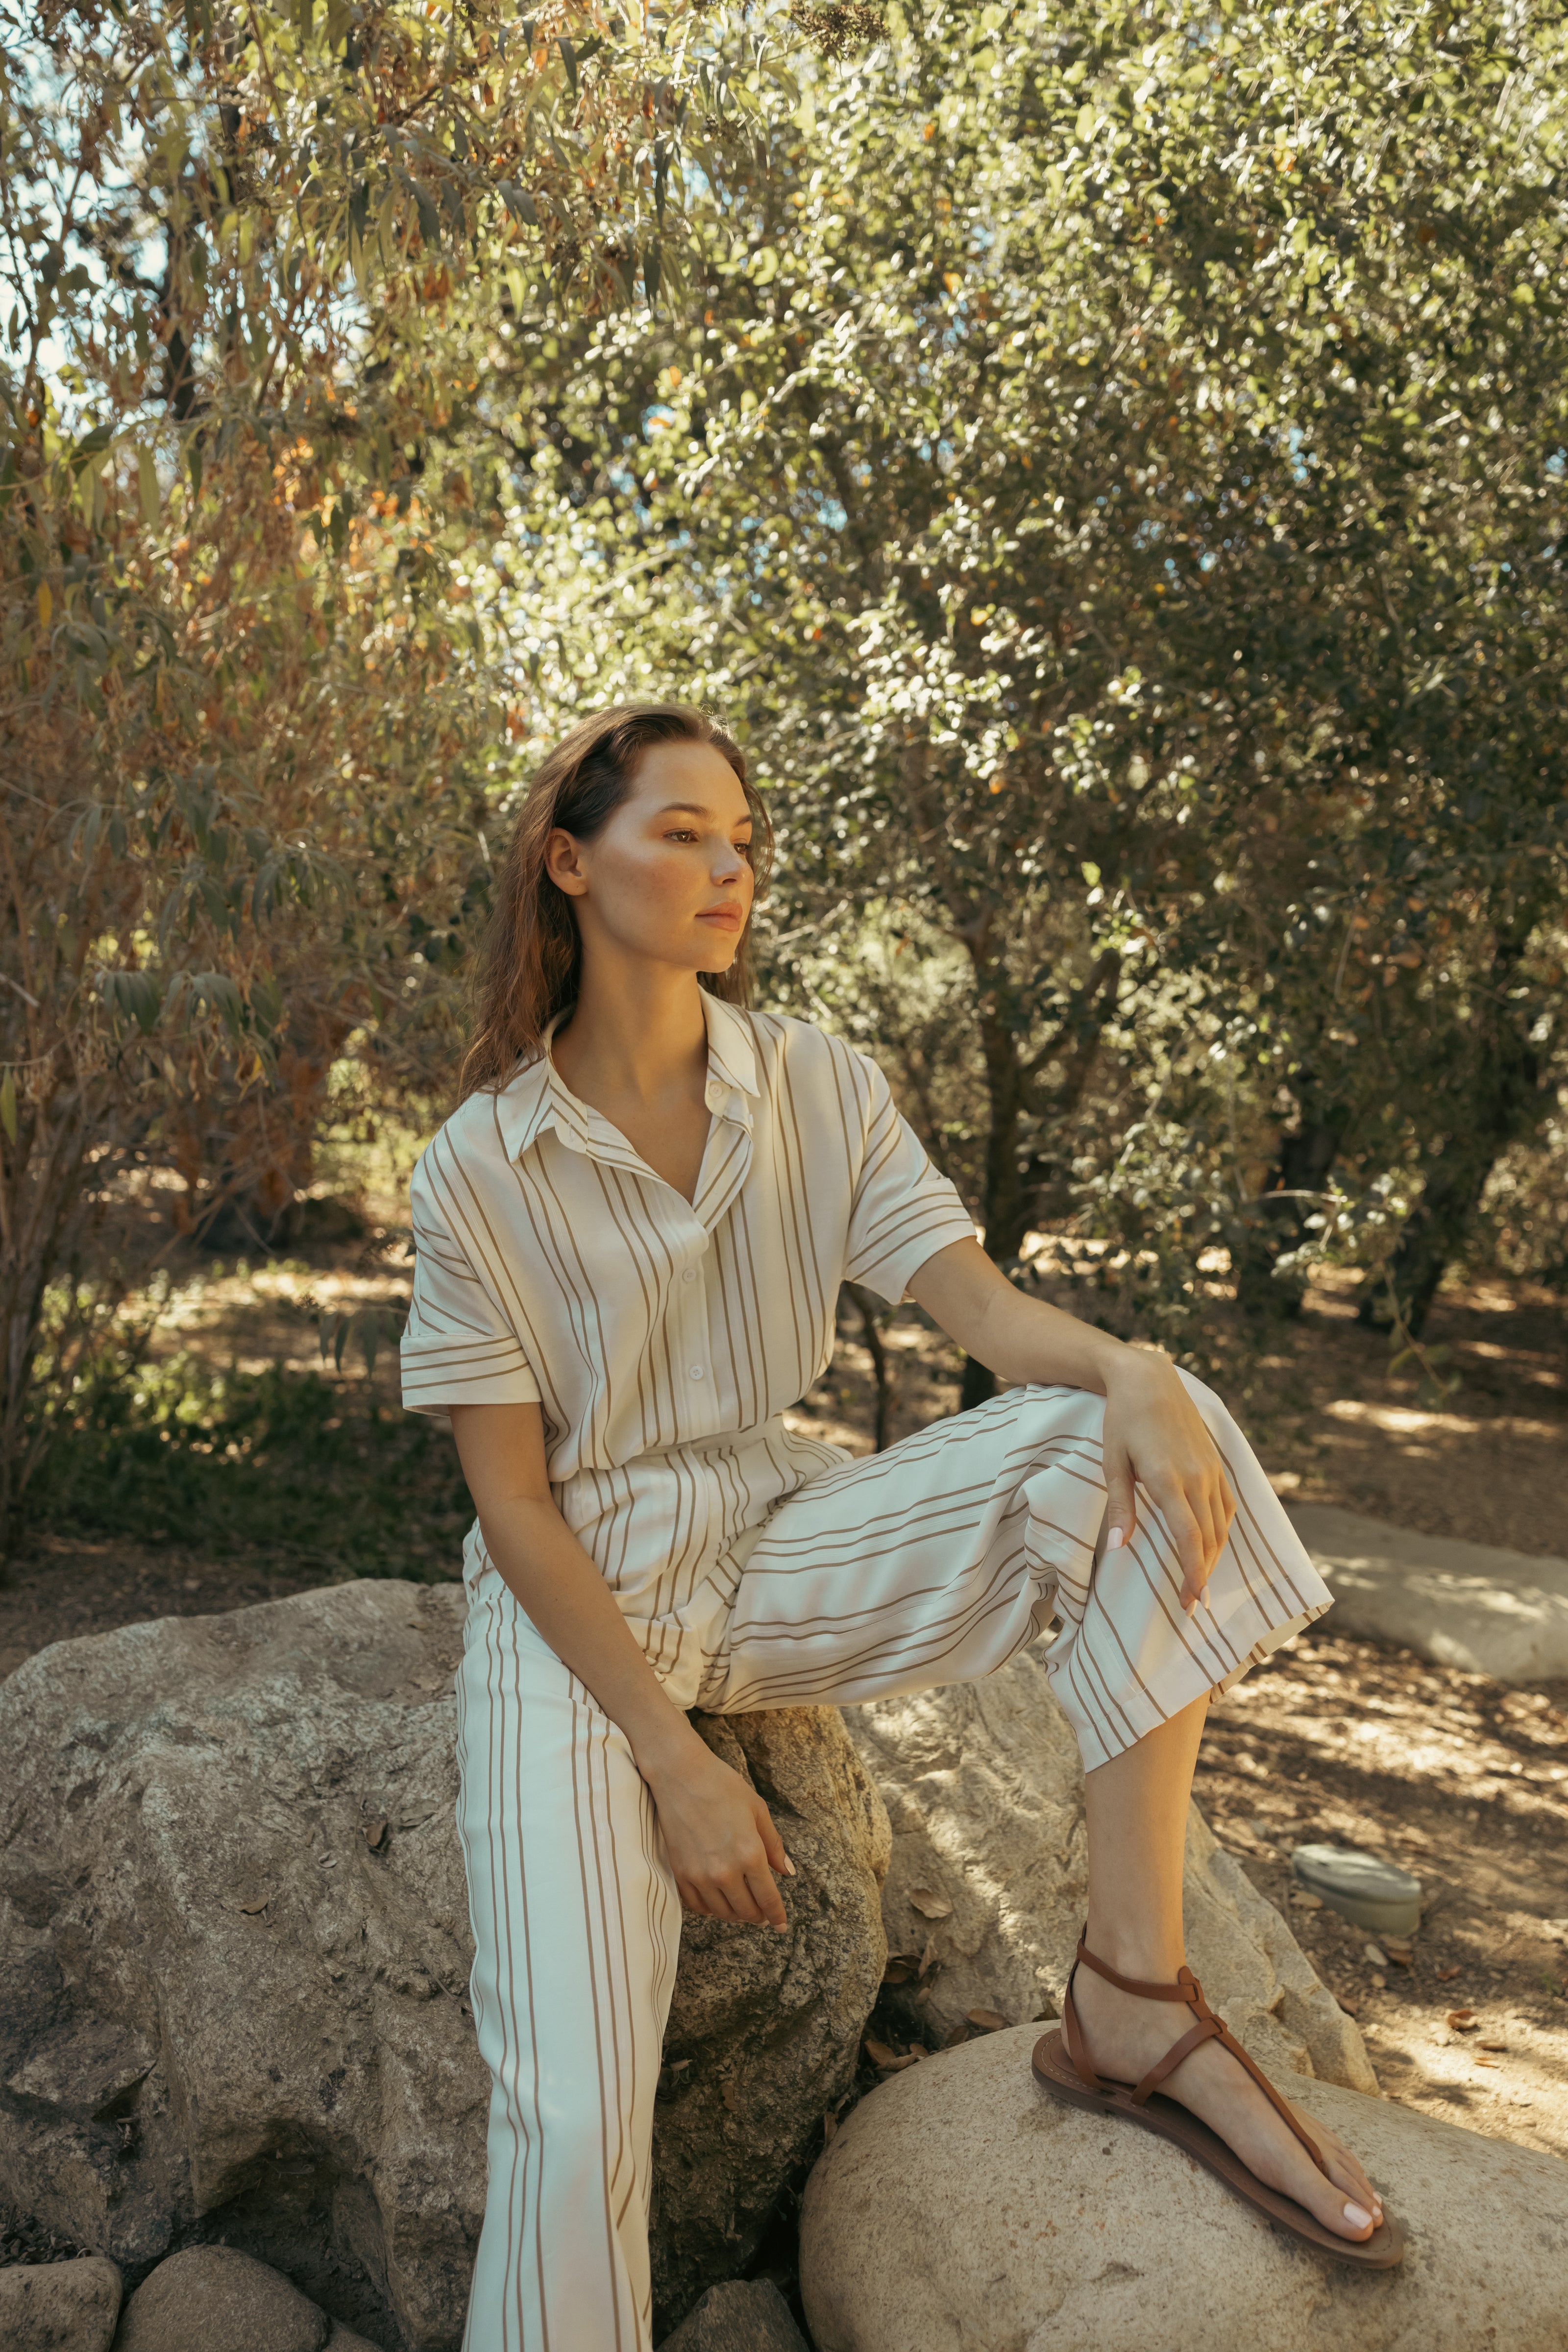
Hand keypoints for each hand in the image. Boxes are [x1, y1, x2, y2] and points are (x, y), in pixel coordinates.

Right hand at [640, 1731, 793, 1929]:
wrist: (680, 1775)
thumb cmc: (722, 1786)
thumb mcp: (758, 1810)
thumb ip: (774, 1845)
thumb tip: (787, 1872)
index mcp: (750, 1854)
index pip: (768, 1899)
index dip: (777, 1915)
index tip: (782, 1925)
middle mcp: (725, 1871)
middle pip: (746, 1911)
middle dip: (759, 1916)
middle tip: (764, 1915)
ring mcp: (700, 1875)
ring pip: (722, 1913)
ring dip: (736, 1915)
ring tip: (743, 1909)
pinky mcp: (680, 1873)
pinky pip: (698, 1906)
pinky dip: (711, 1909)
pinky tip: (718, 1901)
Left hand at [1101, 1352, 1235, 1614]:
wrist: (1148, 1378)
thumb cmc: (1123, 1420)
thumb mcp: (1113, 1462)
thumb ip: (1120, 1507)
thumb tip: (1118, 1548)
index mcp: (1169, 1480)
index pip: (1188, 1539)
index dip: (1191, 1574)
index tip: (1188, 1602)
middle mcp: (1197, 1477)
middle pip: (1208, 1538)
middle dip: (1201, 1575)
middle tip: (1192, 1604)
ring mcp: (1210, 1469)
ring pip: (1221, 1524)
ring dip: (1214, 1556)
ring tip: (1201, 1581)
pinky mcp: (1215, 1462)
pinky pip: (1227, 1504)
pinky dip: (1222, 1530)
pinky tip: (1213, 1544)